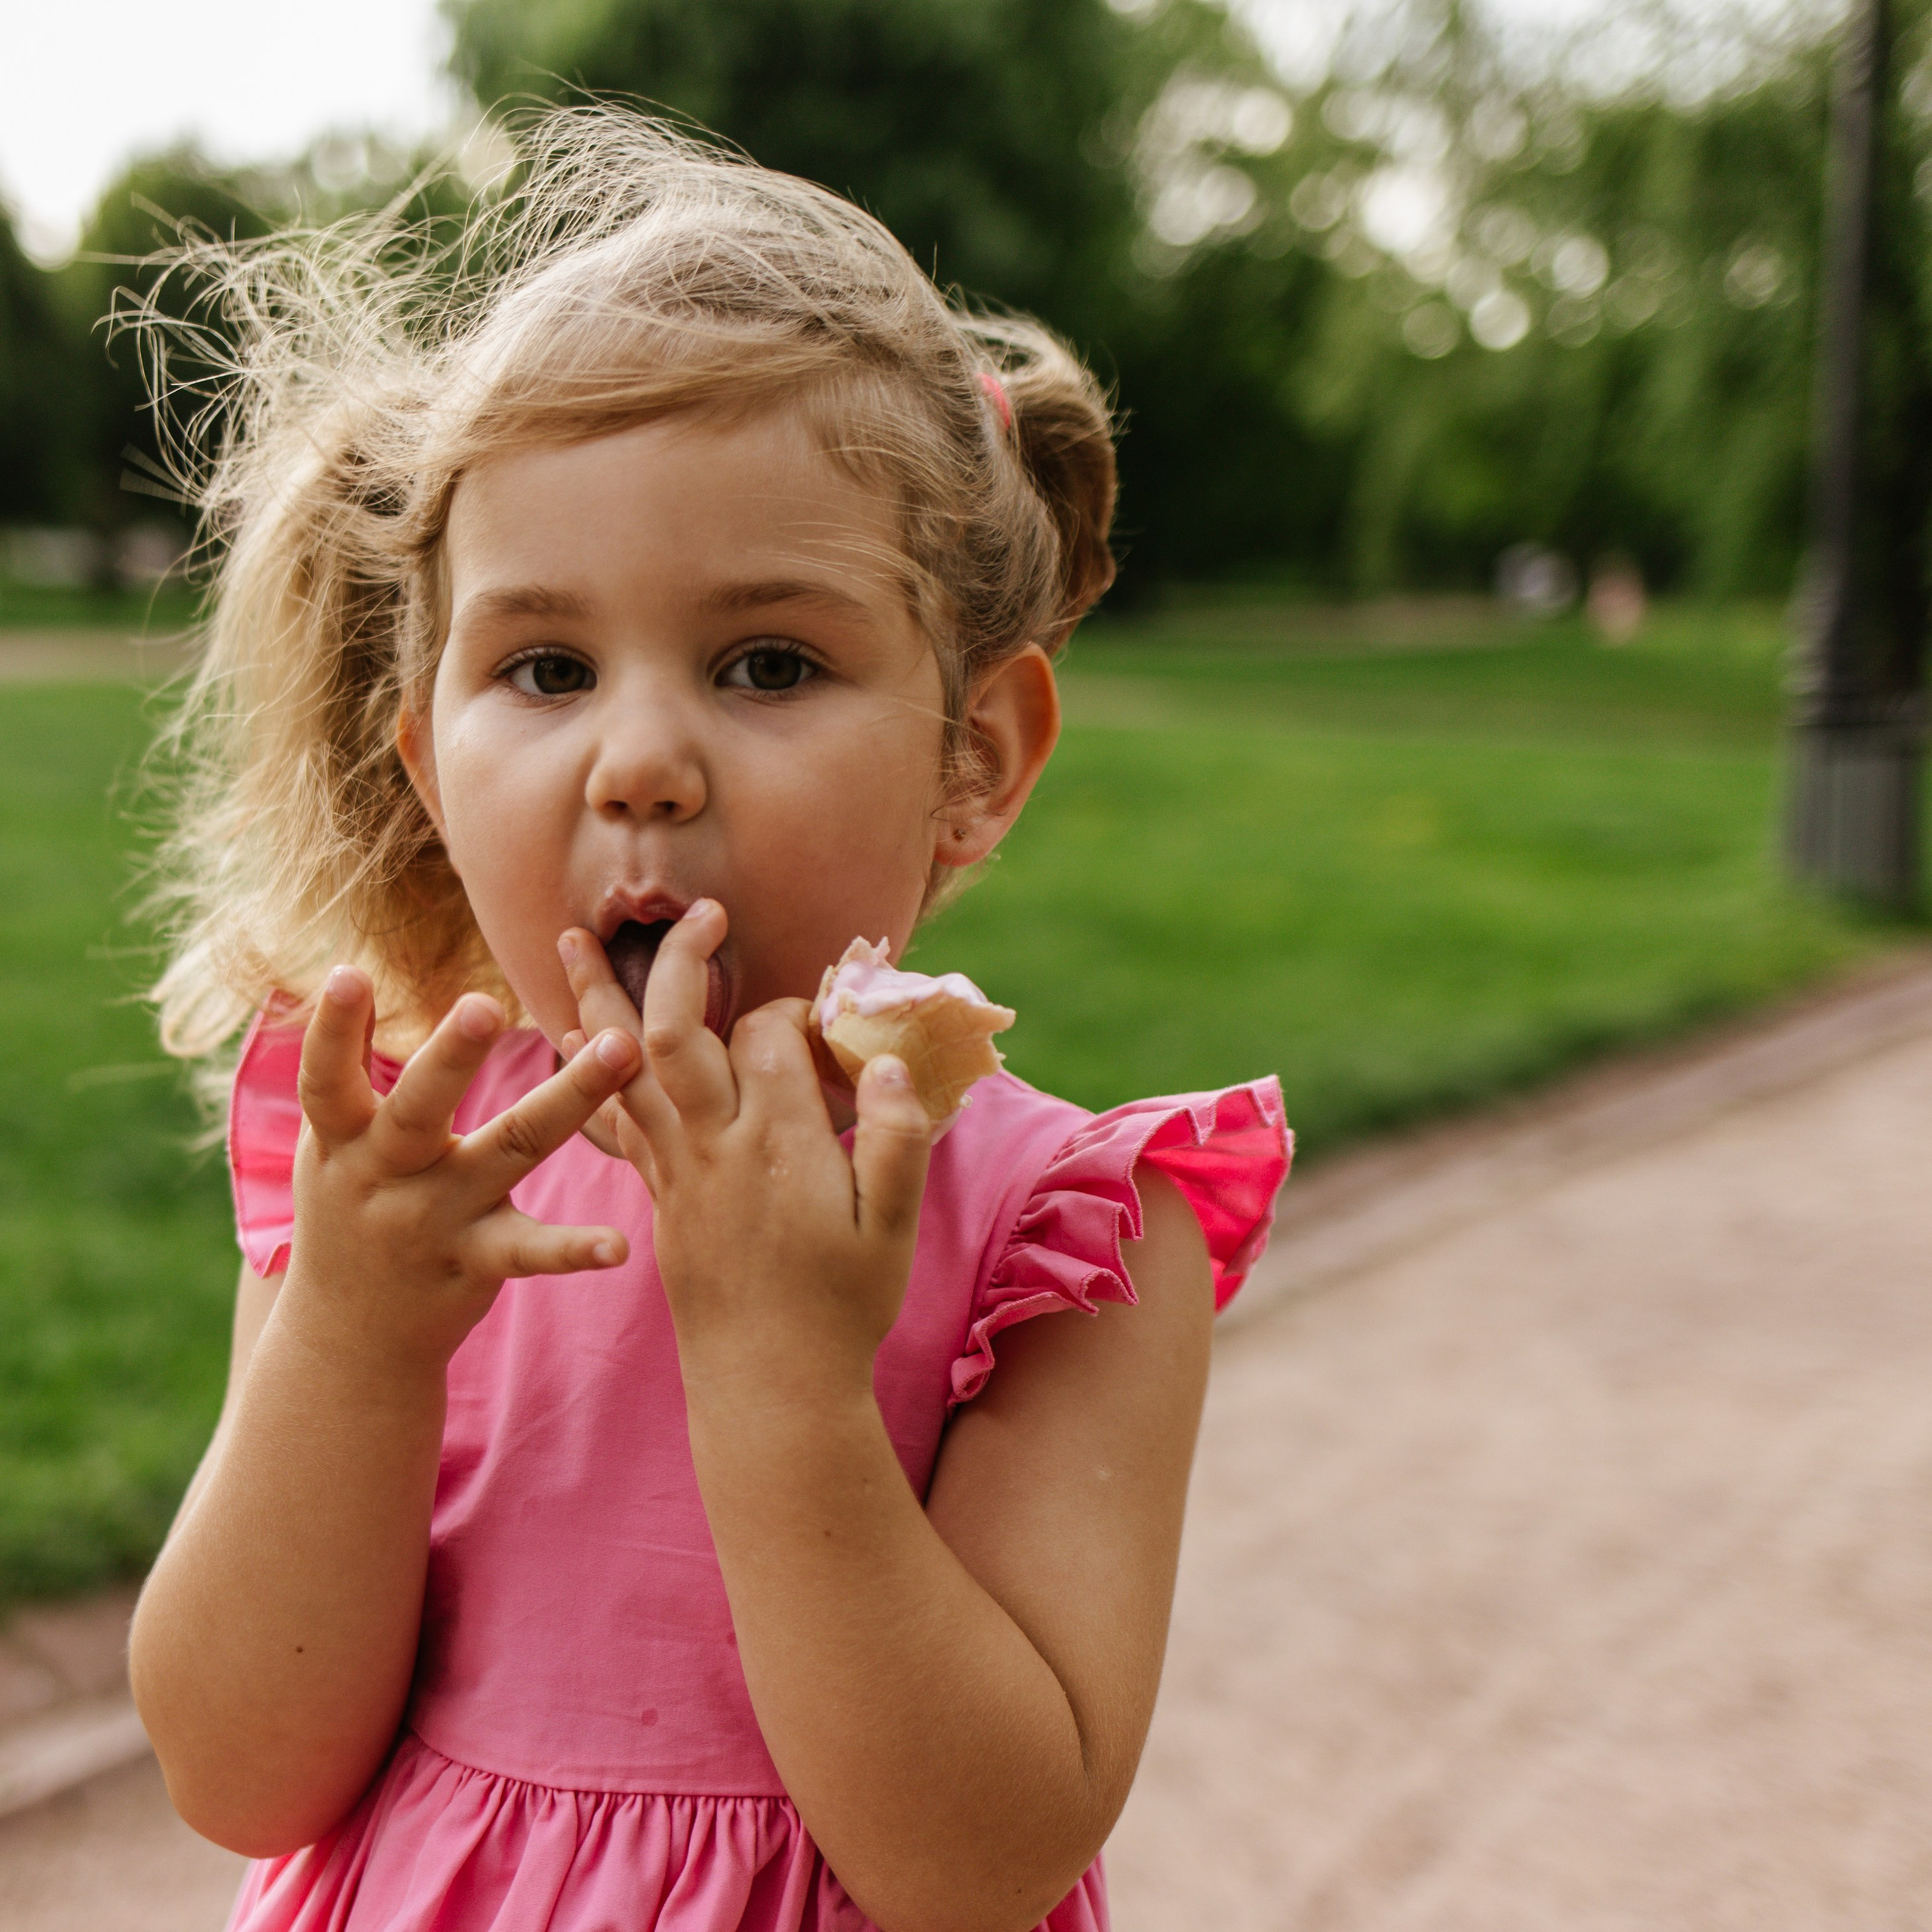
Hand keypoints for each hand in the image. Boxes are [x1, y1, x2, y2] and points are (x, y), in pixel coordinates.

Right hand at [282, 965, 643, 1376]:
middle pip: (418, 1109)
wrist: (348, 1339)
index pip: (327, 1080)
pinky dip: (574, 1249)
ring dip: (567, 1098)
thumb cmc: (352, 1209)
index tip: (347, 972)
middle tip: (483, 1004)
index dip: (332, 1029)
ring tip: (618, 1053)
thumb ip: (350, 1072)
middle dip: (450, 1058)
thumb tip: (341, 972)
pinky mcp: (477, 1262)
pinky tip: (619, 1245)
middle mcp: (385, 1178)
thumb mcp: (333, 1146)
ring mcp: (434, 1221)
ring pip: (508, 1151)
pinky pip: (531, 1253)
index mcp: (343, 1140)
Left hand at [557, 904, 933, 1395]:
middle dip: (678, 961)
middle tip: (697, 912)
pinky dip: (587, 1069)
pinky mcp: (658, 1196)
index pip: (766, 1036)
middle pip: (674, 1031)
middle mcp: (713, 1148)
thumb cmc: (841, 1308)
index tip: (824, 1017)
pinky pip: (610, 1118)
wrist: (769, 1388)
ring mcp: (675, 1171)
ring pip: (620, 1068)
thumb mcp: (891, 1230)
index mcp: (778, 1146)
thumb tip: (888, 1061)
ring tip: (568, 939)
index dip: (792, 1007)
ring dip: (594, 998)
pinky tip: (570, 1036)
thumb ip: (894, 1140)